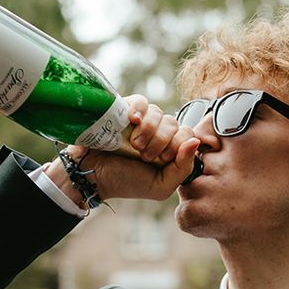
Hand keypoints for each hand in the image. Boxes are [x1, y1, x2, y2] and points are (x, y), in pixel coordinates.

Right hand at [47, 95, 199, 202]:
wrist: (92, 176)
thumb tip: (195, 142)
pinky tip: (132, 121)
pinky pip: (142, 102)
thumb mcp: (160, 186)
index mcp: (170, 149)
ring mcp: (142, 121)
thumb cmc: (126, 182)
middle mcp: (158, 132)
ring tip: (134, 145)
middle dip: (161, 141)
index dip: (178, 145)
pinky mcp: (125, 110)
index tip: (161, 159)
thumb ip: (183, 168)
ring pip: (159, 113)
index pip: (188, 135)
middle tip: (144, 155)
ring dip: (148, 130)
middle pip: (174, 123)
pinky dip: (139, 110)